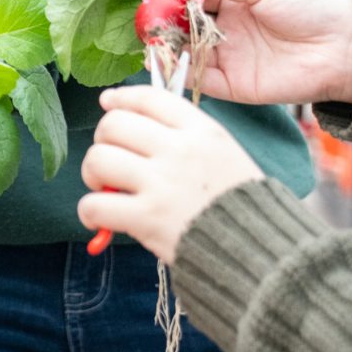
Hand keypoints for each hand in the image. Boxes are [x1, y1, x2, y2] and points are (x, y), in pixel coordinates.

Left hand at [78, 85, 262, 263]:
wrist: (261, 254)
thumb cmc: (240, 203)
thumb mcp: (223, 152)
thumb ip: (185, 134)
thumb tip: (135, 121)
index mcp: (201, 130)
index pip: (149, 97)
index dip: (121, 97)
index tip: (108, 103)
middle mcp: (179, 150)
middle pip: (114, 124)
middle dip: (103, 139)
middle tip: (109, 158)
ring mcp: (161, 183)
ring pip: (98, 158)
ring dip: (92, 173)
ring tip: (104, 188)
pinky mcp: (147, 219)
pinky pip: (94, 204)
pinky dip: (90, 212)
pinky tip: (101, 218)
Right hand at [153, 0, 351, 106]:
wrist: (344, 46)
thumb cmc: (310, 5)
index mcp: (233, 0)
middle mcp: (225, 29)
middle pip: (183, 22)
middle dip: (162, 14)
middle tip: (145, 5)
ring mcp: (227, 57)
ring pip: (185, 50)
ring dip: (165, 40)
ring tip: (149, 30)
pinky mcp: (232, 85)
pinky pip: (197, 78)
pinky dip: (177, 69)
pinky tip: (162, 56)